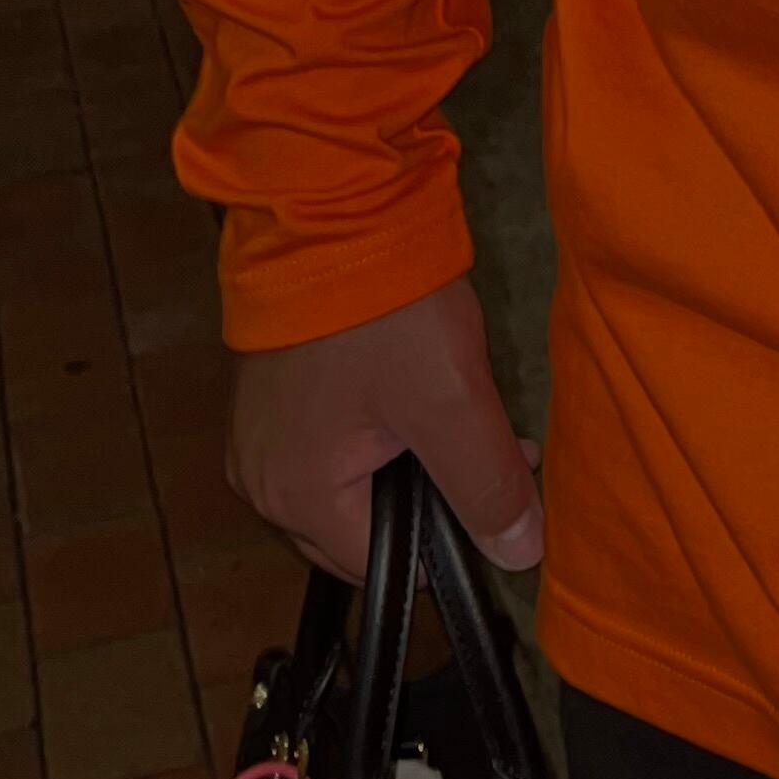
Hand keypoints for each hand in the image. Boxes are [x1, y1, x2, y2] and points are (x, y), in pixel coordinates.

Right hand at [229, 277, 542, 580]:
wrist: (332, 213)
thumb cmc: (386, 314)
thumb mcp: (452, 402)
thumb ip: (486, 484)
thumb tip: (521, 555)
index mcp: (294, 499)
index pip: (380, 564)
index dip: (447, 535)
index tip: (500, 486)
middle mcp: (260, 482)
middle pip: (359, 528)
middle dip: (432, 496)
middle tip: (495, 447)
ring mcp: (258, 437)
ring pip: (348, 484)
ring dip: (409, 463)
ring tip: (467, 415)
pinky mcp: (270, 397)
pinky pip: (329, 443)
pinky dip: (378, 433)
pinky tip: (421, 393)